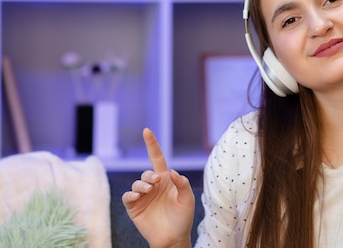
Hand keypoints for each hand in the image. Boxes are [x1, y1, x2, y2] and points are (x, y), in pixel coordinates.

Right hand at [122, 128, 194, 247]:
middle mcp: (153, 186)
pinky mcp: (134, 207)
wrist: (173, 238)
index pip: (157, 158)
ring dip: (142, 184)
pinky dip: (131, 194)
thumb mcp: (187, 199)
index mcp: (166, 180)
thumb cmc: (182, 218)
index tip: (147, 131)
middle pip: (146, 172)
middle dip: (149, 175)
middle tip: (156, 182)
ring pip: (137, 183)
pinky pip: (128, 196)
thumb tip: (171, 171)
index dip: (152, 144)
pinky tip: (137, 196)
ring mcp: (143, 196)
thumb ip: (182, 183)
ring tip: (149, 190)